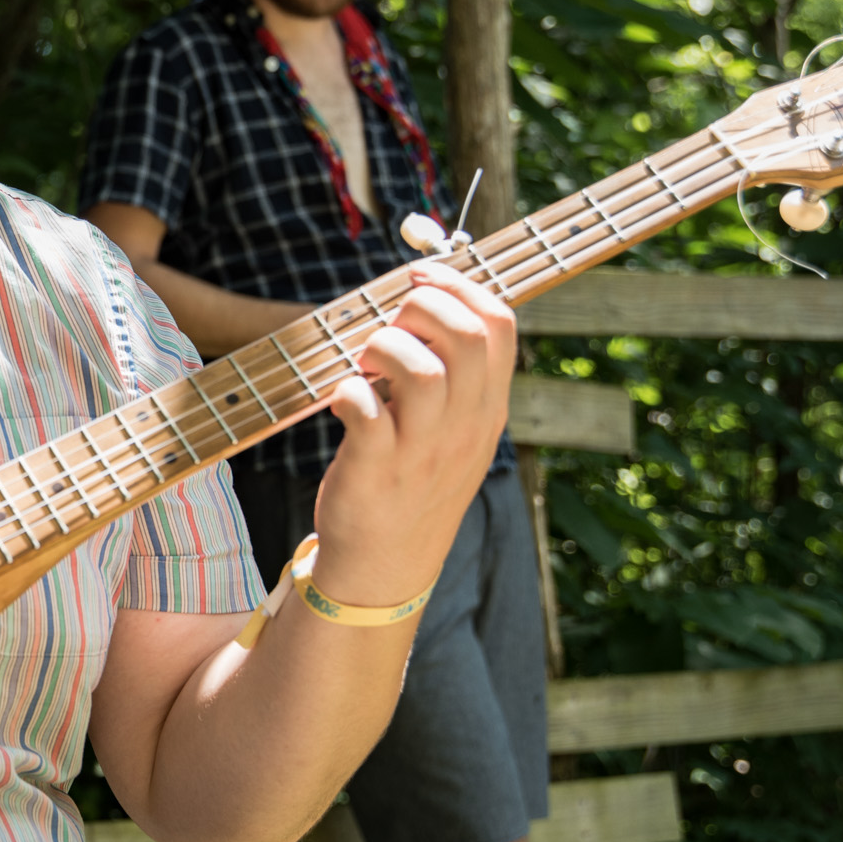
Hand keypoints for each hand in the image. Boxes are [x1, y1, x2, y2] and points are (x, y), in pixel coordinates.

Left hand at [308, 261, 515, 607]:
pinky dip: (348, 392)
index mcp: (486, 409)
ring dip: (383, 347)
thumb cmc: (411, 482)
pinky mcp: (375, 472)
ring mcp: (422, 452)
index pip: (500, 325)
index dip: (459, 285)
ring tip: (364, 359)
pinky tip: (341, 397)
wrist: (386, 566)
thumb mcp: (453, 431)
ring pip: (423, 371)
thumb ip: (452, 376)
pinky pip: (367, 415)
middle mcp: (463, 428)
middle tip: (388, 319)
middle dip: (422, 305)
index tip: (420, 276)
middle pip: (466, 337)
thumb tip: (423, 302)